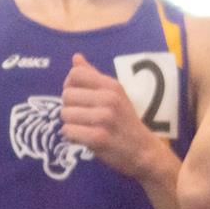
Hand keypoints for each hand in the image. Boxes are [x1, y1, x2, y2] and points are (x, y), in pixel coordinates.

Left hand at [60, 53, 171, 181]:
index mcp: (112, 85)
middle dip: (70, 107)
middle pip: (67, 95)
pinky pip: (68, 131)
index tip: (79, 97)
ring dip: (70, 124)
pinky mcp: (98, 138)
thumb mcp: (115, 95)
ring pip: (65, 114)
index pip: (76, 74)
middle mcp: (109, 99)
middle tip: (83, 117)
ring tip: (85, 128)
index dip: (70, 85)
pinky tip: (84, 138)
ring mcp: (104, 118)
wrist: (144, 151)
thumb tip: (76, 57)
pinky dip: (72, 136)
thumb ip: (93, 76)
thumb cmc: (126, 122)